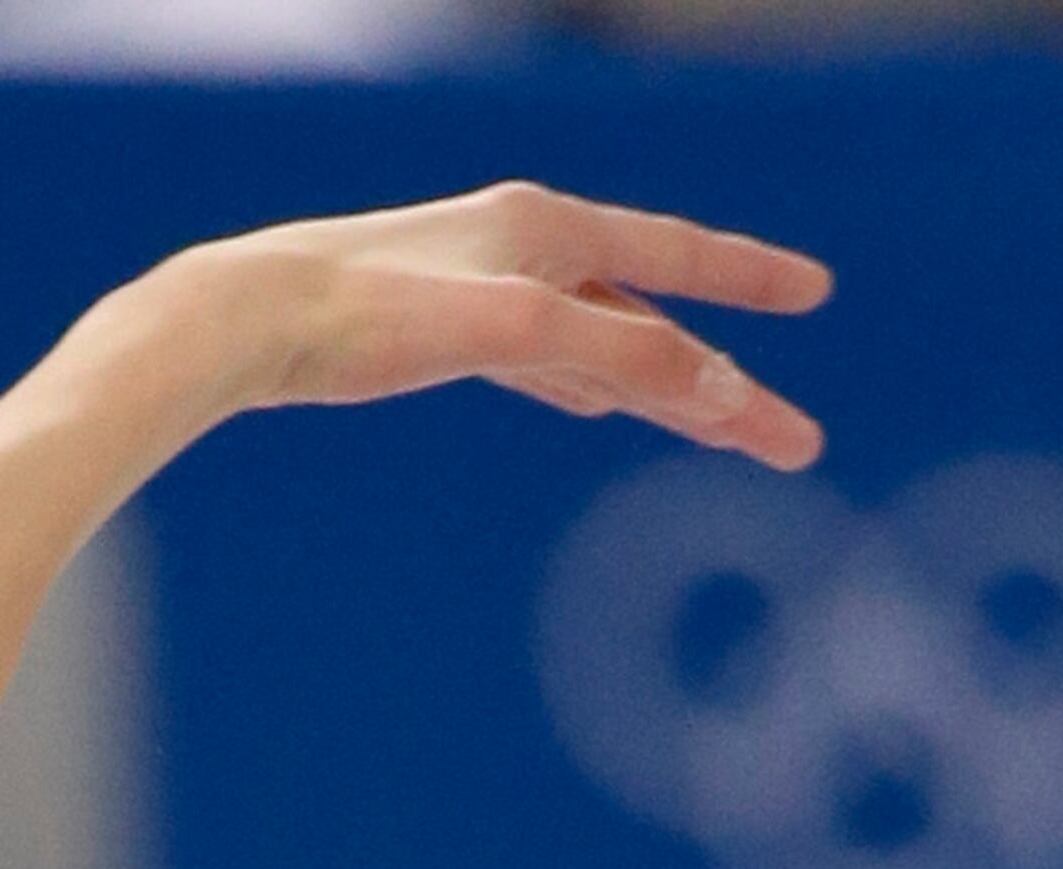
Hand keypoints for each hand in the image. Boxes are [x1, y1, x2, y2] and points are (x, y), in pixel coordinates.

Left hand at [182, 187, 829, 472]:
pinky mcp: (440, 335)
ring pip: (600, 345)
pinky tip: (596, 408)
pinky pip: (541, 362)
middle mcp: (521, 247)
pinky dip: (584, 385)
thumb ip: (619, 358)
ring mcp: (482, 291)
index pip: (676, 256)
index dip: (749, 281)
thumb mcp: (514, 333)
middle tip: (792, 443)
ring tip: (718, 431)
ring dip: (661, 390)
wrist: (245, 321)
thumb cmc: (369, 319)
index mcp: (546, 231)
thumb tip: (719, 390)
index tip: (816, 292)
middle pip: (650, 320)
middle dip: (722, 384)